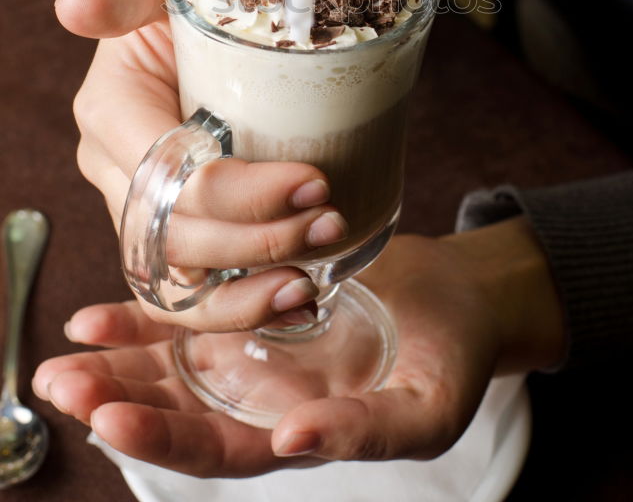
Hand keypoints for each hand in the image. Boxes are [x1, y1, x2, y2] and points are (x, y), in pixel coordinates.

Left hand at [33, 219, 564, 474]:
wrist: (457, 296)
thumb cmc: (454, 359)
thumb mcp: (427, 409)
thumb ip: (365, 430)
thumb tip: (294, 442)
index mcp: (296, 431)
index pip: (217, 451)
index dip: (163, 441)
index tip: (112, 421)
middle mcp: (261, 395)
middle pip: (175, 409)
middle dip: (115, 398)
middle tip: (62, 382)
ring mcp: (254, 346)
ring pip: (171, 361)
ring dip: (116, 356)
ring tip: (68, 346)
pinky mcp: (256, 298)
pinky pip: (194, 308)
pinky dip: (148, 310)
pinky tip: (103, 308)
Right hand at [55, 0, 348, 330]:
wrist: (219, 12)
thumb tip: (74, 8)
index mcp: (111, 110)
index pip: (167, 173)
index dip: (238, 192)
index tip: (313, 180)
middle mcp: (117, 169)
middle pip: (175, 236)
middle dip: (256, 241)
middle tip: (327, 219)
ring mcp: (144, 206)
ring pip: (180, 280)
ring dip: (248, 290)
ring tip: (312, 278)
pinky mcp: (177, 227)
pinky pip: (195, 290)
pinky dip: (240, 307)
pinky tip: (296, 300)